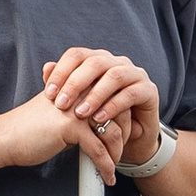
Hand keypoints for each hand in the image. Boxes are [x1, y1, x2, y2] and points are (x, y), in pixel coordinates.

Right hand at [0, 88, 130, 184]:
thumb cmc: (29, 128)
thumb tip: (104, 122)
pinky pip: (99, 150)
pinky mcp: (72, 126)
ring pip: (113, 132)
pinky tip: (107, 177)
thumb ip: (79, 109)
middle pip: (120, 112)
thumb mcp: (59, 110)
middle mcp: (80, 91)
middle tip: (123, 153)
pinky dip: (106, 167)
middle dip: (126, 136)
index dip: (123, 119)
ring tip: (113, 167)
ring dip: (117, 154)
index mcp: (78, 83)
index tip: (125, 137)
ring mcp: (77, 107)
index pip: (113, 98)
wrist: (5, 137)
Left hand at [43, 45, 162, 170]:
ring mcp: (135, 74)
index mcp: (98, 60)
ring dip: (95, 95)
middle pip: (94, 62)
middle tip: (61, 104)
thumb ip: (64, 86)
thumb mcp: (79, 104)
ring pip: (114, 76)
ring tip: (80, 114)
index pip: (77, 55)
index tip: (48, 94)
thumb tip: (46, 67)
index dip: (61, 72)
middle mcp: (117, 62)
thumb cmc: (100, 120)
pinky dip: (113, 106)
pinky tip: (99, 119)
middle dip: (75, 83)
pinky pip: (130, 94)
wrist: (128, 141)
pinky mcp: (149, 90)